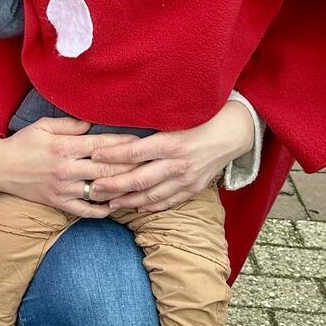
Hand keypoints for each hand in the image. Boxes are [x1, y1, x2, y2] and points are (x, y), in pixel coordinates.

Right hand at [0, 115, 141, 219]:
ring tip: (141, 185)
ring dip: (122, 189)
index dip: (125, 143)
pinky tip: (117, 204)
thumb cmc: (22, 144)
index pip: (102, 145)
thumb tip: (93, 123)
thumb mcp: (43, 126)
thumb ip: (70, 124)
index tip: (143, 141)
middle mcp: (67, 169)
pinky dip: (104, 209)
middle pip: (108, 170)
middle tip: (151, 164)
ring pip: (101, 191)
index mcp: (64, 147)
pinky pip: (87, 210)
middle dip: (132, 166)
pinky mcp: (59, 203)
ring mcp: (64, 188)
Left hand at [88, 99, 254, 211]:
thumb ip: (150, 124)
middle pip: (139, 179)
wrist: (232, 134)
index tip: (94, 156)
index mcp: (172, 143)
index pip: (135, 152)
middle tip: (92, 189)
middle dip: (113, 186)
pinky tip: (134, 208)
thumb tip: (118, 124)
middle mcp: (178, 164)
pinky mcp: (193, 189)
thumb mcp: (175, 117)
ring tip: (108, 203)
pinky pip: (168, 202)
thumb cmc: (200, 119)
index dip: (112, 155)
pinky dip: (149, 206)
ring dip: (127, 202)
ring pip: (152, 196)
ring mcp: (187, 180)